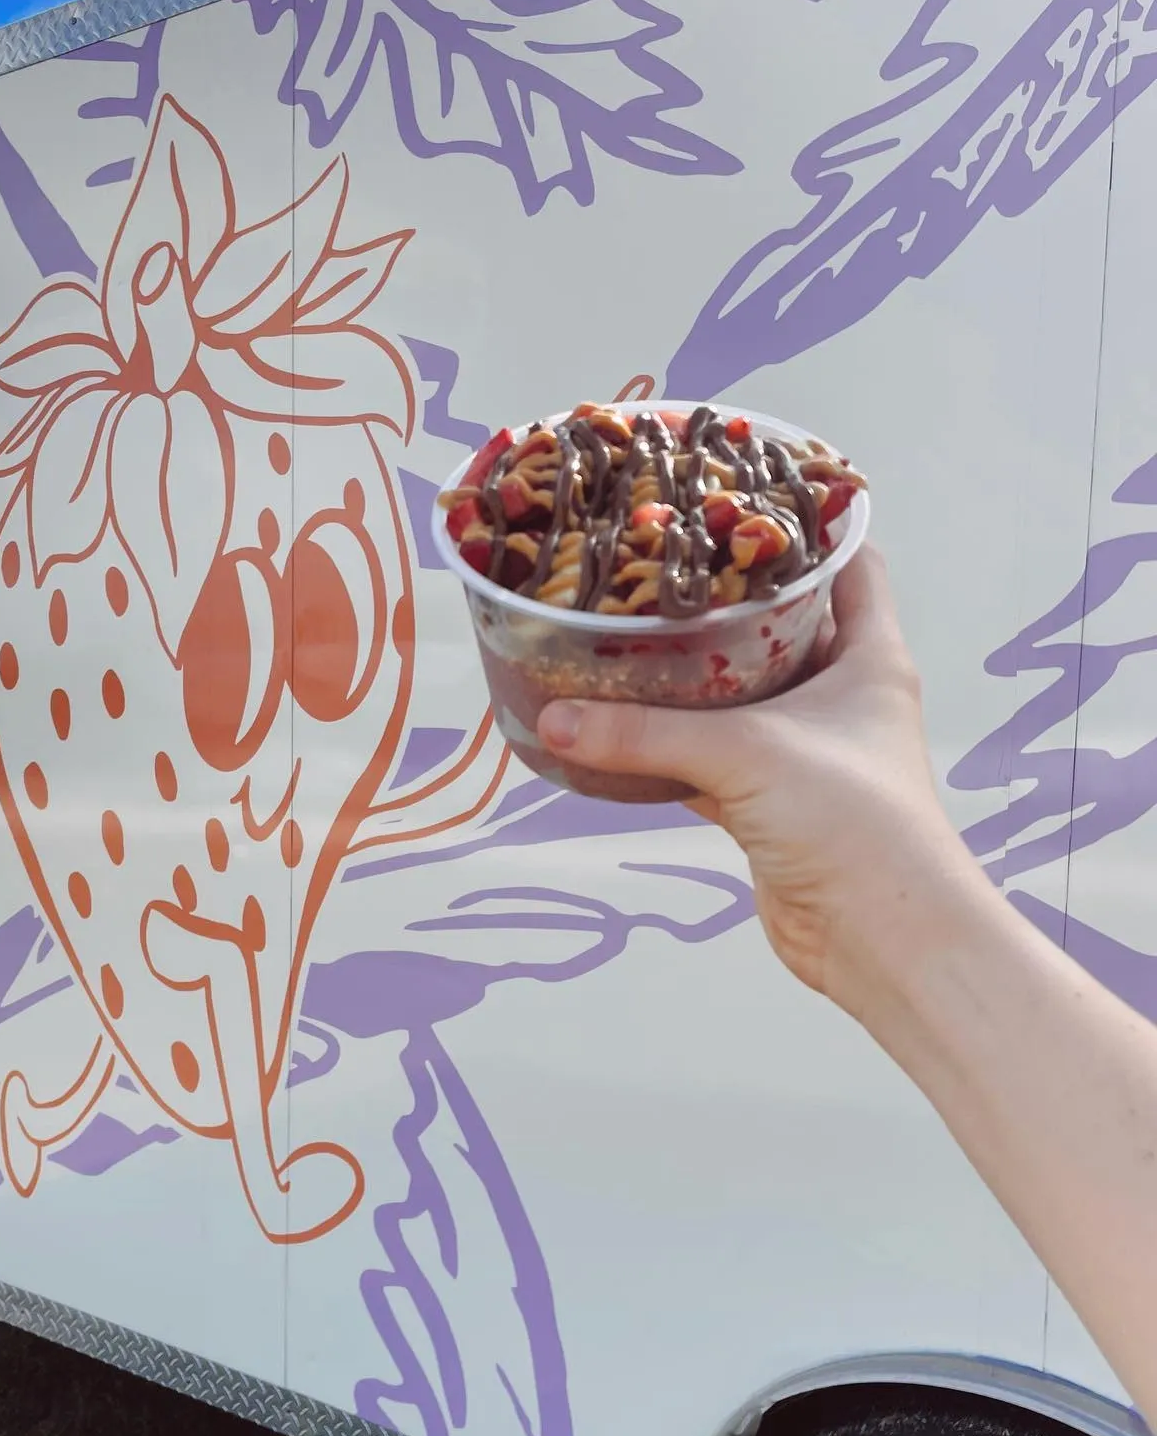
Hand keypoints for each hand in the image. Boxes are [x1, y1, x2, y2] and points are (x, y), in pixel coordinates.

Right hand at [537, 548, 974, 1013]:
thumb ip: (643, 735)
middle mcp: (841, 695)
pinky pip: (711, 756)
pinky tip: (619, 725)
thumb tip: (550, 720)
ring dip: (689, 673)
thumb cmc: (852, 822)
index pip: (850, 560)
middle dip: (723, 596)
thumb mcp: (745, 755)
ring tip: (623, 631)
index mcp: (868, 656)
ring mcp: (806, 751)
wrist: (884, 942)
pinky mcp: (772, 802)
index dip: (806, 522)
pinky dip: (670, 744)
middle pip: (781, 622)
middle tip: (656, 562)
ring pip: (738, 693)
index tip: (739, 493)